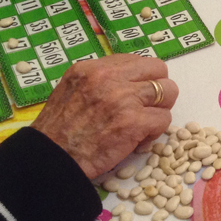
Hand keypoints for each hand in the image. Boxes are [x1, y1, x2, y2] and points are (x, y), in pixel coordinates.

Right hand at [31, 55, 178, 179]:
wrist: (51, 159)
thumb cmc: (59, 130)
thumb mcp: (73, 89)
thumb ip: (99, 80)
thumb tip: (129, 78)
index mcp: (93, 68)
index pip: (137, 60)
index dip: (142, 78)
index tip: (136, 92)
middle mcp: (109, 78)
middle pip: (158, 70)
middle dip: (158, 89)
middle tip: (146, 107)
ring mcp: (123, 98)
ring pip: (168, 92)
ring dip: (159, 109)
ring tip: (143, 123)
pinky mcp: (134, 122)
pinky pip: (163, 119)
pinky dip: (155, 131)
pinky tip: (138, 139)